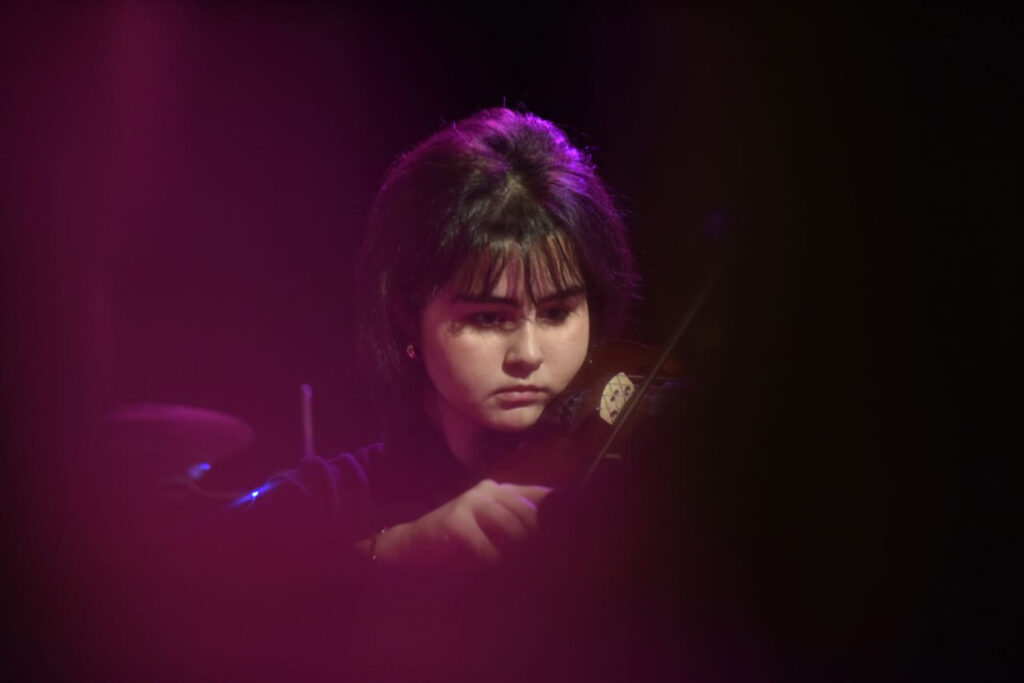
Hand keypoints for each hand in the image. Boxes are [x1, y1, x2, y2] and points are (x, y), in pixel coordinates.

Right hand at [371, 479, 551, 569]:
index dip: (556, 516)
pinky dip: (496, 565)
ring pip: (512, 529)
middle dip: (541, 541)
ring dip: (520, 555)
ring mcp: (471, 503)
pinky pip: (487, 549)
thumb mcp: (491, 531)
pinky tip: (498, 574)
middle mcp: (488, 491)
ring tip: (529, 571)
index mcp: (499, 489)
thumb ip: (518, 528)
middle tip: (551, 563)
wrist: (412, 544)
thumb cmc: (457, 544)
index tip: (569, 537)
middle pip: (529, 514)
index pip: (538, 496)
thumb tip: (557, 540)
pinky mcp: (456, 523)